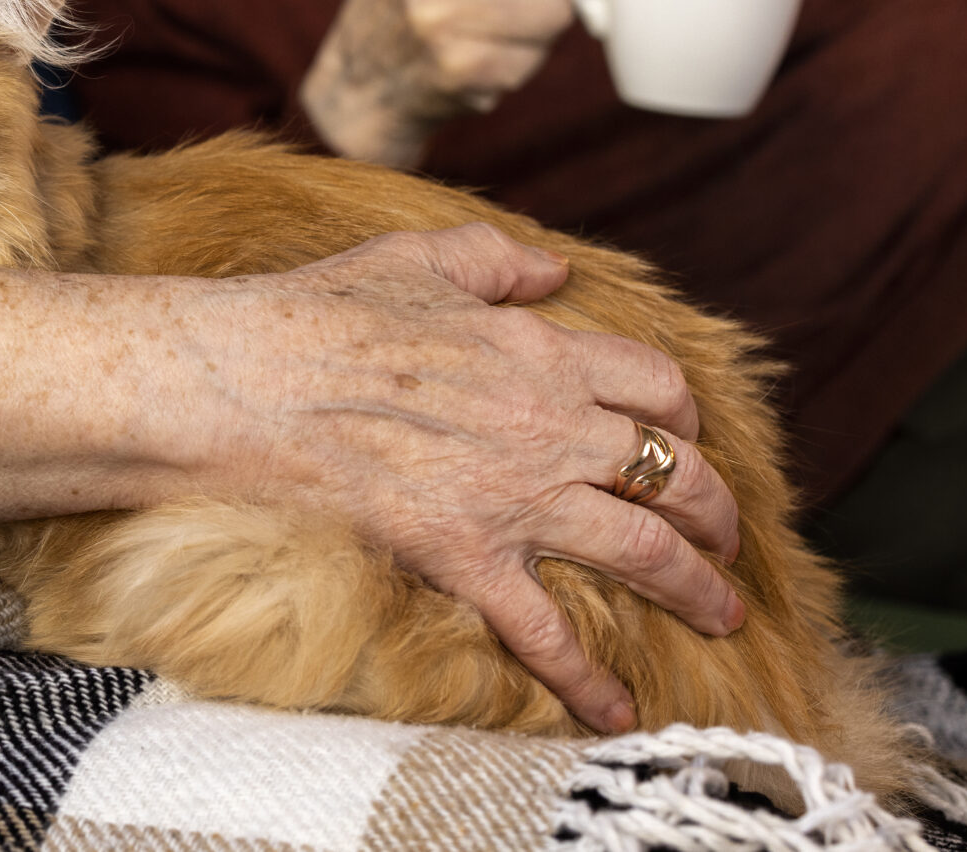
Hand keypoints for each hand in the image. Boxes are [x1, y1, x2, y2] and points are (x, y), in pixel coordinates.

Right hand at [180, 224, 743, 733]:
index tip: (683, 438)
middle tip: (723, 537)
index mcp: (539, 350)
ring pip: (645, 551)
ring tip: (721, 615)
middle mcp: (548, 425)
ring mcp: (513, 497)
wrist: (244, 384)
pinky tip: (616, 710)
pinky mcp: (465, 557)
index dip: (682, 417)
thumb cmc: (314, 314)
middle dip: (715, 510)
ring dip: (696, 588)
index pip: (654, 386)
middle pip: (674, 473)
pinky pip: (546, 632)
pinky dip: (589, 680)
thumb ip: (492, 257)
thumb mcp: (411, 256)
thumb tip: (552, 268)